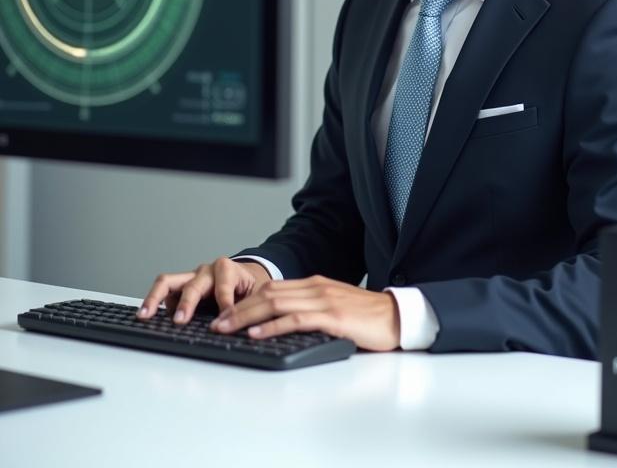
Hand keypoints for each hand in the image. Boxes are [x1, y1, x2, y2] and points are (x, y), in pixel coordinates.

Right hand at [138, 257, 270, 322]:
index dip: (224, 304)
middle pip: (193, 284)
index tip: (222, 322)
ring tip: (145, 314)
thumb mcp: (255, 296)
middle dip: (187, 303)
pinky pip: (165, 291)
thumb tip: (242, 327)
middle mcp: (206, 271)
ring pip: (168, 281)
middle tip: (180, 321)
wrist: (245, 278)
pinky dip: (156, 303)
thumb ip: (248, 309)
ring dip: (156, 297)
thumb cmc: (249, 288)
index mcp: (228, 270)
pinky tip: (149, 316)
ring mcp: (190, 277)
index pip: (224, 287)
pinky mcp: (180, 287)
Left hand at [210, 275, 399, 351]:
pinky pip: (295, 320)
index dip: (245, 300)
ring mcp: (323, 301)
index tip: (226, 314)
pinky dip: (272, 326)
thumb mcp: (334, 307)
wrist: (397, 317)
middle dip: (237, 309)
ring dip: (246, 317)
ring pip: (275, 304)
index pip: (272, 288)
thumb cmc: (367, 317)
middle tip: (216, 324)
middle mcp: (315, 288)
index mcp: (314, 284)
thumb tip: (281, 322)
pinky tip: (256, 334)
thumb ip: (310, 309)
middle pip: (267, 294)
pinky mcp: (332, 317)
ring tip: (226, 329)